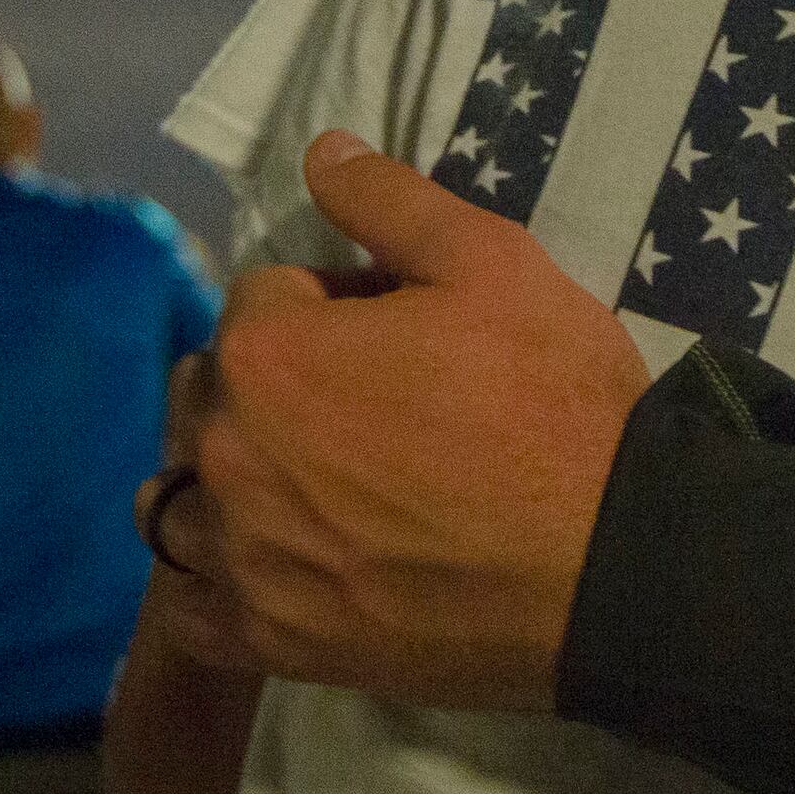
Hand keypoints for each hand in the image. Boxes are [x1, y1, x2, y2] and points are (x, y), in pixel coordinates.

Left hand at [137, 131, 649, 710]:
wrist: (612, 565)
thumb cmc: (553, 405)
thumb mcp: (493, 263)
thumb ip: (389, 200)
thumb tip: (321, 150)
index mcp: (269, 356)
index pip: (262, 296)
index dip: (332, 301)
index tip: (399, 332)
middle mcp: (230, 458)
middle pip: (213, 393)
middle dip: (272, 383)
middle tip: (369, 405)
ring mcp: (246, 560)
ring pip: (182, 499)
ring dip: (226, 477)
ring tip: (308, 485)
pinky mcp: (274, 643)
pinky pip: (193, 606)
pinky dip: (215, 582)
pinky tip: (270, 565)